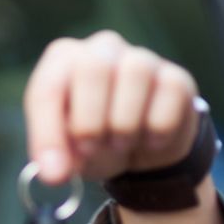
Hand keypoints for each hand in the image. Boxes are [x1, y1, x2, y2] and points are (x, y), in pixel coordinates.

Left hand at [23, 30, 199, 186]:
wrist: (139, 149)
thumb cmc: (91, 140)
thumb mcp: (66, 151)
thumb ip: (54, 157)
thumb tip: (54, 174)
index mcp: (62, 62)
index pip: (47, 88)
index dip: (49, 133)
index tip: (56, 172)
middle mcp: (101, 49)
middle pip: (93, 67)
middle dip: (90, 120)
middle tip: (90, 148)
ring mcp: (142, 58)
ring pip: (136, 72)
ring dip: (125, 123)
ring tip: (120, 143)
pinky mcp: (176, 77)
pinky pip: (170, 92)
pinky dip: (158, 127)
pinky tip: (149, 139)